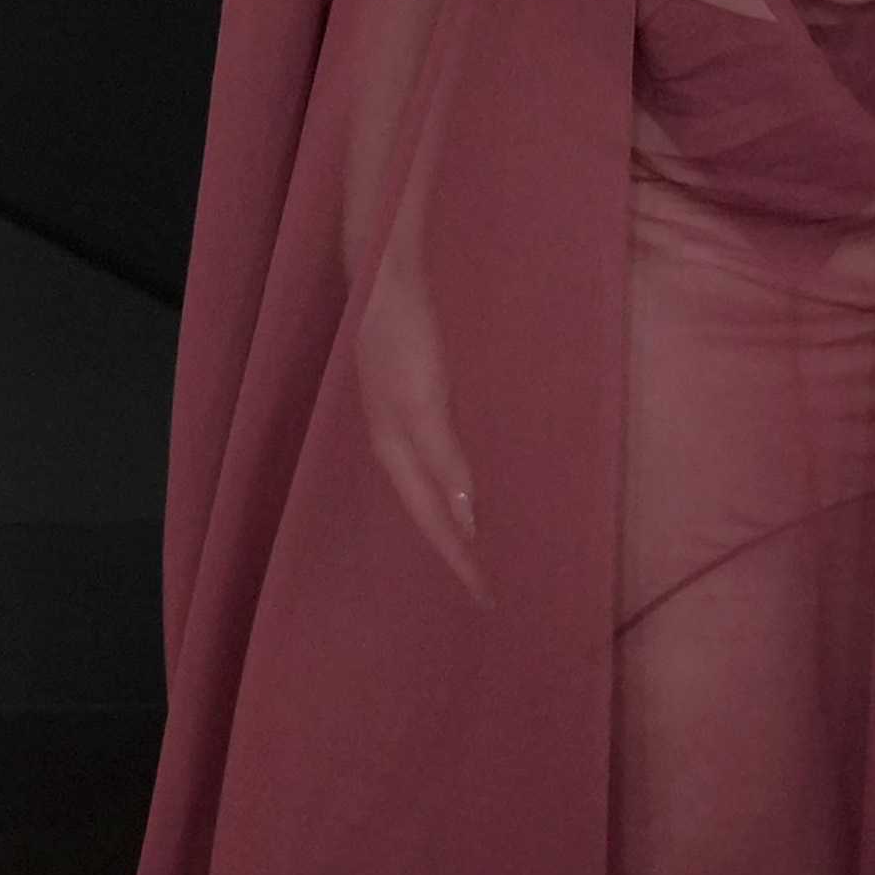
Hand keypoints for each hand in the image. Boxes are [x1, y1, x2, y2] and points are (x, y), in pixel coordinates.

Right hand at [352, 259, 491, 604]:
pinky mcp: (417, 398)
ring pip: (433, 487)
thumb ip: (444, 457)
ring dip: (457, 519)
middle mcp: (396, 445)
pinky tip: (474, 483)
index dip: (460, 560)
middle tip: (491, 584)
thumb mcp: (424, 401)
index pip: (433, 522)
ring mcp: (403, 421)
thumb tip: (467, 517)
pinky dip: (457, 483)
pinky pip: (440, 459)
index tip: (490, 597)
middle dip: (457, 550)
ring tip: (486, 547)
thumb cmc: (402, 338)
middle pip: (429, 511)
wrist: (384, 276)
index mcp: (394, 452)